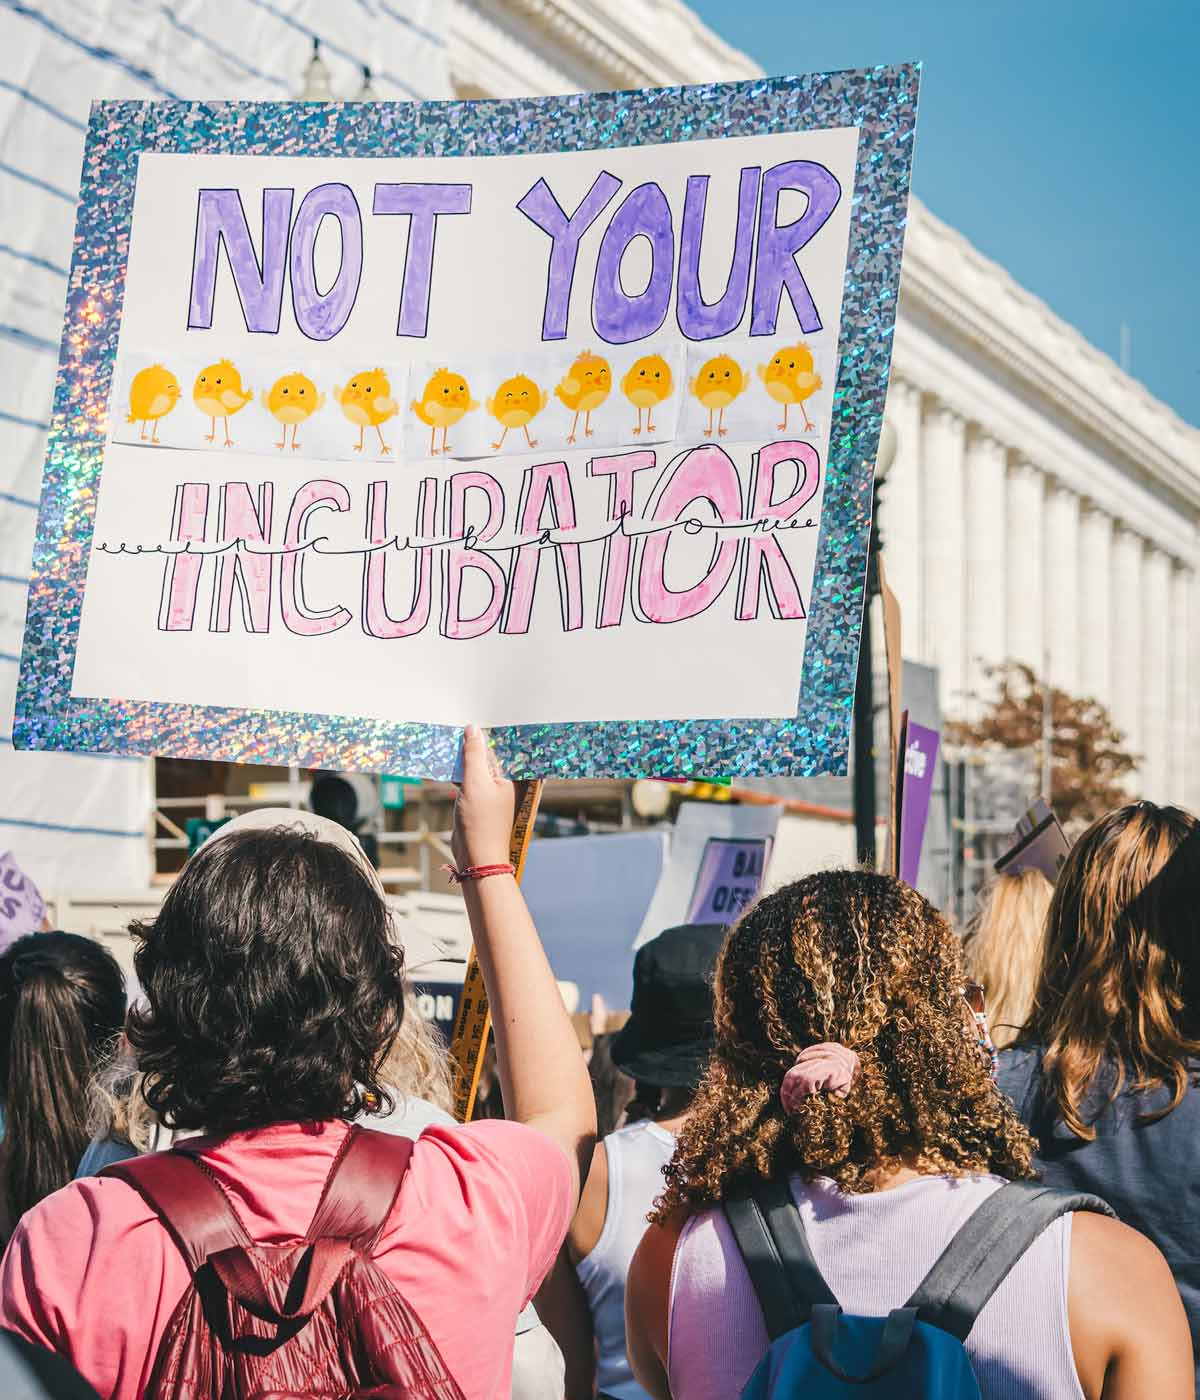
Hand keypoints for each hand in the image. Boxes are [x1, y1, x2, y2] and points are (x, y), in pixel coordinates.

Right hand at [451, 724, 515, 869]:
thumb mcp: (475, 783)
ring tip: (441, 747)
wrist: (477, 857)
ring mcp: (485, 795)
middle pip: (480, 759)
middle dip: (465, 748)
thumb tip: (473, 729)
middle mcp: (498, 784)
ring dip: (457, 762)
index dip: (476, 737)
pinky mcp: (473, 804)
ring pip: (470, 771)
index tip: (460, 724)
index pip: (490, 749)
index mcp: (505, 777)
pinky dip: (454, 776)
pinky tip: (442, 768)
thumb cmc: (480, 822)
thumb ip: (473, 756)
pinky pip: (464, 784)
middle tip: (447, 733)